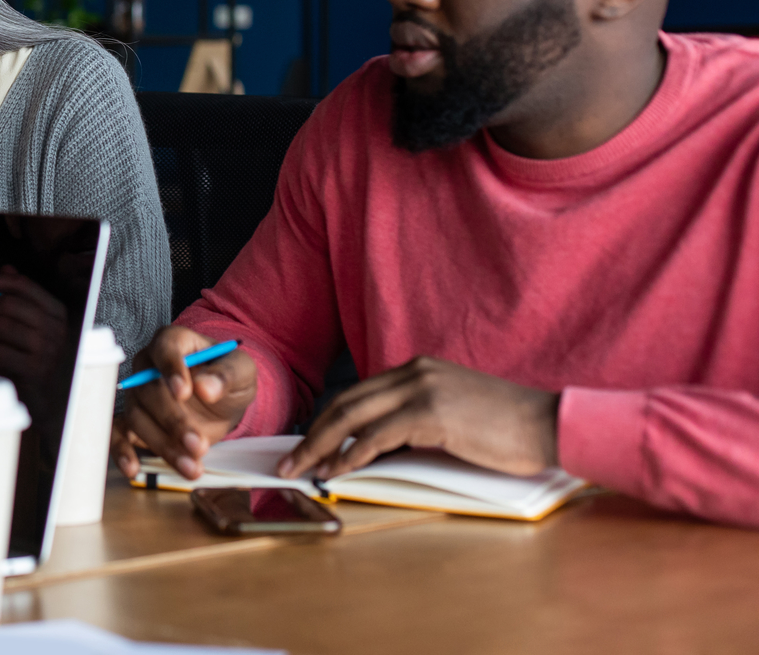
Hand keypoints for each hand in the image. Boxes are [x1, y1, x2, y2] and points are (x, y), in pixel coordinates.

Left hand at [0, 267, 69, 394]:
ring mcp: (48, 349)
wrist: (46, 400)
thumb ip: (20, 298)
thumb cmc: (33, 358)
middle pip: (7, 303)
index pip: (22, 284)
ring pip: (0, 326)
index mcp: (55, 311)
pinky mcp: (36, 370)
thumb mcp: (29, 326)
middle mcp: (55, 327)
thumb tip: (6, 267)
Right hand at [111, 325, 258, 480]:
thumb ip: (227, 375)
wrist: (219, 401)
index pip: (165, 348)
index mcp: (173, 342)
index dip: (172, 369)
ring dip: (163, 445)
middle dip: (173, 421)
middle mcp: (148, 366)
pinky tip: (134, 468)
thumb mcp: (241, 371)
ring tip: (191, 466)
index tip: (184, 391)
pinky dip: (122, 451)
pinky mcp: (133, 421)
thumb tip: (207, 387)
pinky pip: (118, 433)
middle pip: (149, 390)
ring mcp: (138, 394)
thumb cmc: (226, 377)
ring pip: (138, 418)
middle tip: (198, 444)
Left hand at [278, 356, 559, 480]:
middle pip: (346, 402)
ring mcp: (422, 389)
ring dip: (321, 445)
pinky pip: (378, 436)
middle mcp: (414, 372)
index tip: (308, 443)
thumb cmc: (507, 427)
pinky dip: (352, 455)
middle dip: (313, 433)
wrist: (550, 424)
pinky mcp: (432, 413)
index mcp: (417, 369)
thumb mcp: (453, 412)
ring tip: (302, 468)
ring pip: (353, 417)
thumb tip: (378, 445)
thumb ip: (417, 418)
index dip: (328, 420)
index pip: (358, 393)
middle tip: (290, 459)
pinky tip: (337, 470)